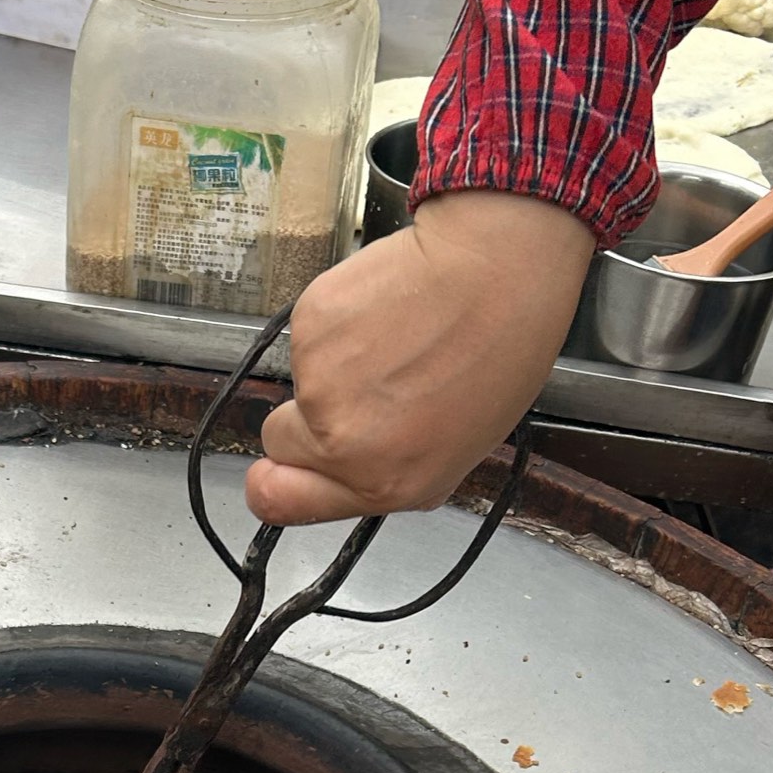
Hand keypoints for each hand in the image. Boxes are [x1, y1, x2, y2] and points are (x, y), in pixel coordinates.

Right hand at [249, 192, 595, 523]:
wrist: (497, 271)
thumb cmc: (500, 350)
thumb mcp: (458, 450)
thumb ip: (389, 472)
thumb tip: (347, 469)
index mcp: (383, 484)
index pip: (277, 501)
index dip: (272, 482)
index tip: (280, 467)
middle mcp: (343, 445)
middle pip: (278, 441)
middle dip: (304, 420)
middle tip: (357, 390)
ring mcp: (319, 385)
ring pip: (298, 381)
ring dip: (333, 364)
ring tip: (393, 343)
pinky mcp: (309, 328)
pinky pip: (307, 334)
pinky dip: (337, 324)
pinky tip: (383, 314)